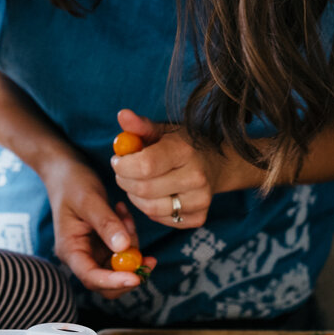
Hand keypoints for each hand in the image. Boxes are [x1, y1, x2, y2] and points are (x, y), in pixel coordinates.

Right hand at [40, 156, 157, 300]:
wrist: (67, 171)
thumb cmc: (72, 183)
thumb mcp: (89, 200)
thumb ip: (106, 224)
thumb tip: (123, 247)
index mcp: (70, 250)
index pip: (91, 277)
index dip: (113, 282)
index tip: (136, 277)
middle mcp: (81, 256)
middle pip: (107, 281)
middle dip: (130, 271)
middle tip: (150, 258)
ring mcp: (93, 251)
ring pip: (120, 265)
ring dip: (132, 247)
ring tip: (125, 215)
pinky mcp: (104, 244)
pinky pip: (124, 249)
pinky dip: (130, 235)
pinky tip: (123, 213)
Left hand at [110, 108, 217, 228]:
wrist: (216, 165)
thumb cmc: (182, 145)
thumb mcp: (163, 130)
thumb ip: (140, 125)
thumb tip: (122, 114)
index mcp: (185, 151)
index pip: (145, 165)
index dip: (123, 166)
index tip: (117, 160)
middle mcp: (196, 177)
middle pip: (144, 189)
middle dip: (125, 181)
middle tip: (123, 173)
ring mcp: (200, 200)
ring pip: (150, 208)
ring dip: (135, 197)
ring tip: (136, 183)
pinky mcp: (199, 217)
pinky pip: (161, 220)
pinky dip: (150, 210)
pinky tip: (153, 196)